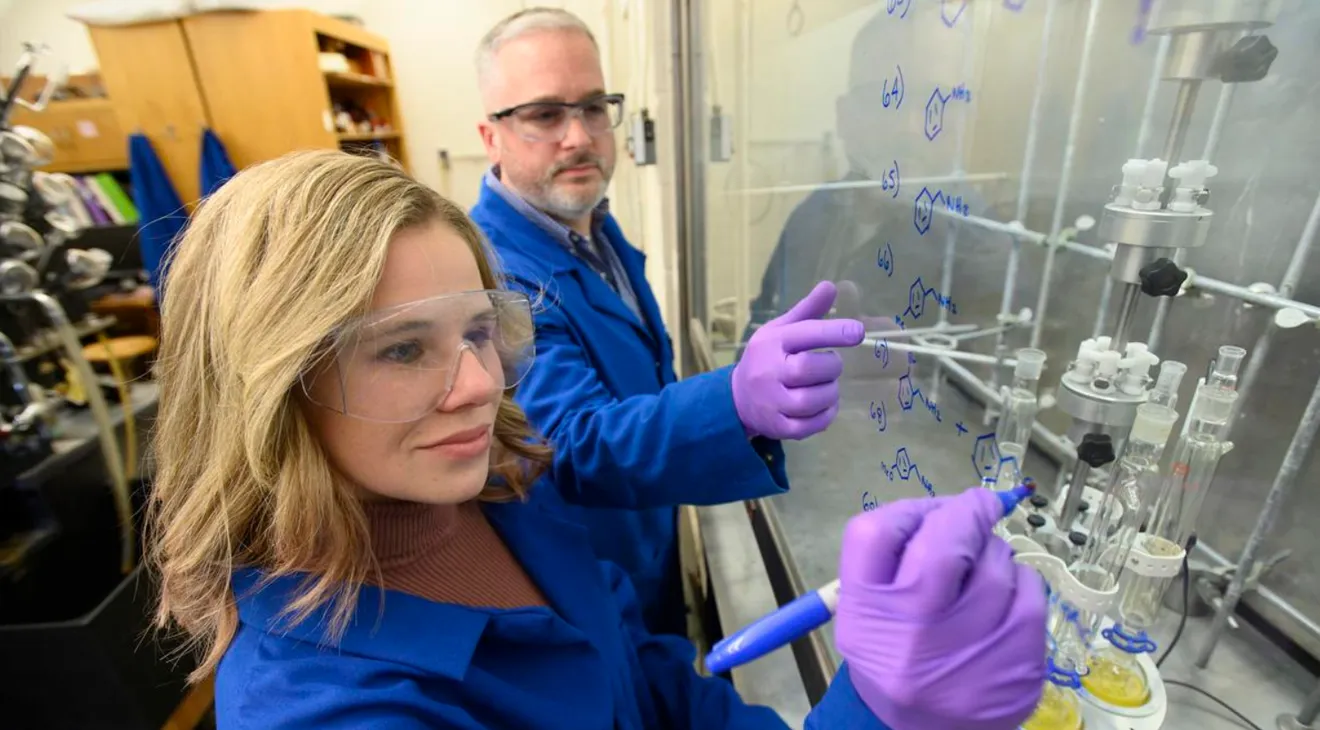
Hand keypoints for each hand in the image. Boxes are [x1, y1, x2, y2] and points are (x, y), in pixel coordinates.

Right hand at [731, 281, 864, 439]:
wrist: (736, 398)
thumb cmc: (766, 358)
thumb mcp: (780, 330)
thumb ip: (807, 311)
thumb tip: (831, 286)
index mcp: (771, 343)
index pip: (804, 334)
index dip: (833, 332)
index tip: (857, 332)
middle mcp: (768, 372)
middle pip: (811, 369)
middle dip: (831, 366)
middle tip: (830, 365)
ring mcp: (771, 403)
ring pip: (814, 400)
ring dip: (830, 393)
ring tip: (825, 386)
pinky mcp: (778, 427)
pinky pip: (812, 425)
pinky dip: (826, 415)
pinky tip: (824, 405)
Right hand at [835, 488, 1047, 729]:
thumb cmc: (894, 658)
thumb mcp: (869, 613)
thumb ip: (894, 557)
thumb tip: (950, 505)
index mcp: (866, 616)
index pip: (874, 533)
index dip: (908, 508)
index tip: (931, 509)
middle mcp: (913, 635)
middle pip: (942, 542)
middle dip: (966, 512)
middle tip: (977, 507)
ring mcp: (970, 652)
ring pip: (996, 564)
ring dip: (993, 551)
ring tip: (983, 569)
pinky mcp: (1017, 667)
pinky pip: (1032, 593)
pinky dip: (1022, 581)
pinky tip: (1007, 594)